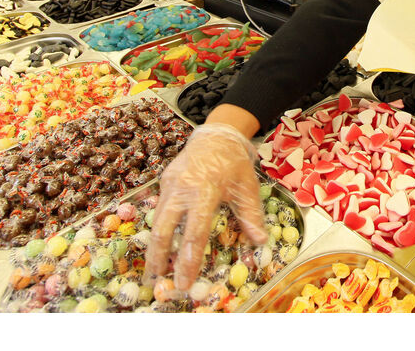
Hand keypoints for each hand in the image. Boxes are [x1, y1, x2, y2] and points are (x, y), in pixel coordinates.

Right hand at [143, 123, 267, 290]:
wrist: (217, 135)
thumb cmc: (234, 162)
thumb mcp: (247, 187)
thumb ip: (251, 215)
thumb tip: (260, 241)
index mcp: (206, 190)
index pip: (194, 232)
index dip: (188, 259)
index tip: (184, 281)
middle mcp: (183, 188)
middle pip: (163, 228)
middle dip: (158, 257)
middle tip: (157, 281)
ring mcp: (171, 184)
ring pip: (157, 219)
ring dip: (154, 246)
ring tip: (154, 268)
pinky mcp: (165, 182)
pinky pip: (159, 208)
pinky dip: (158, 228)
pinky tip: (159, 243)